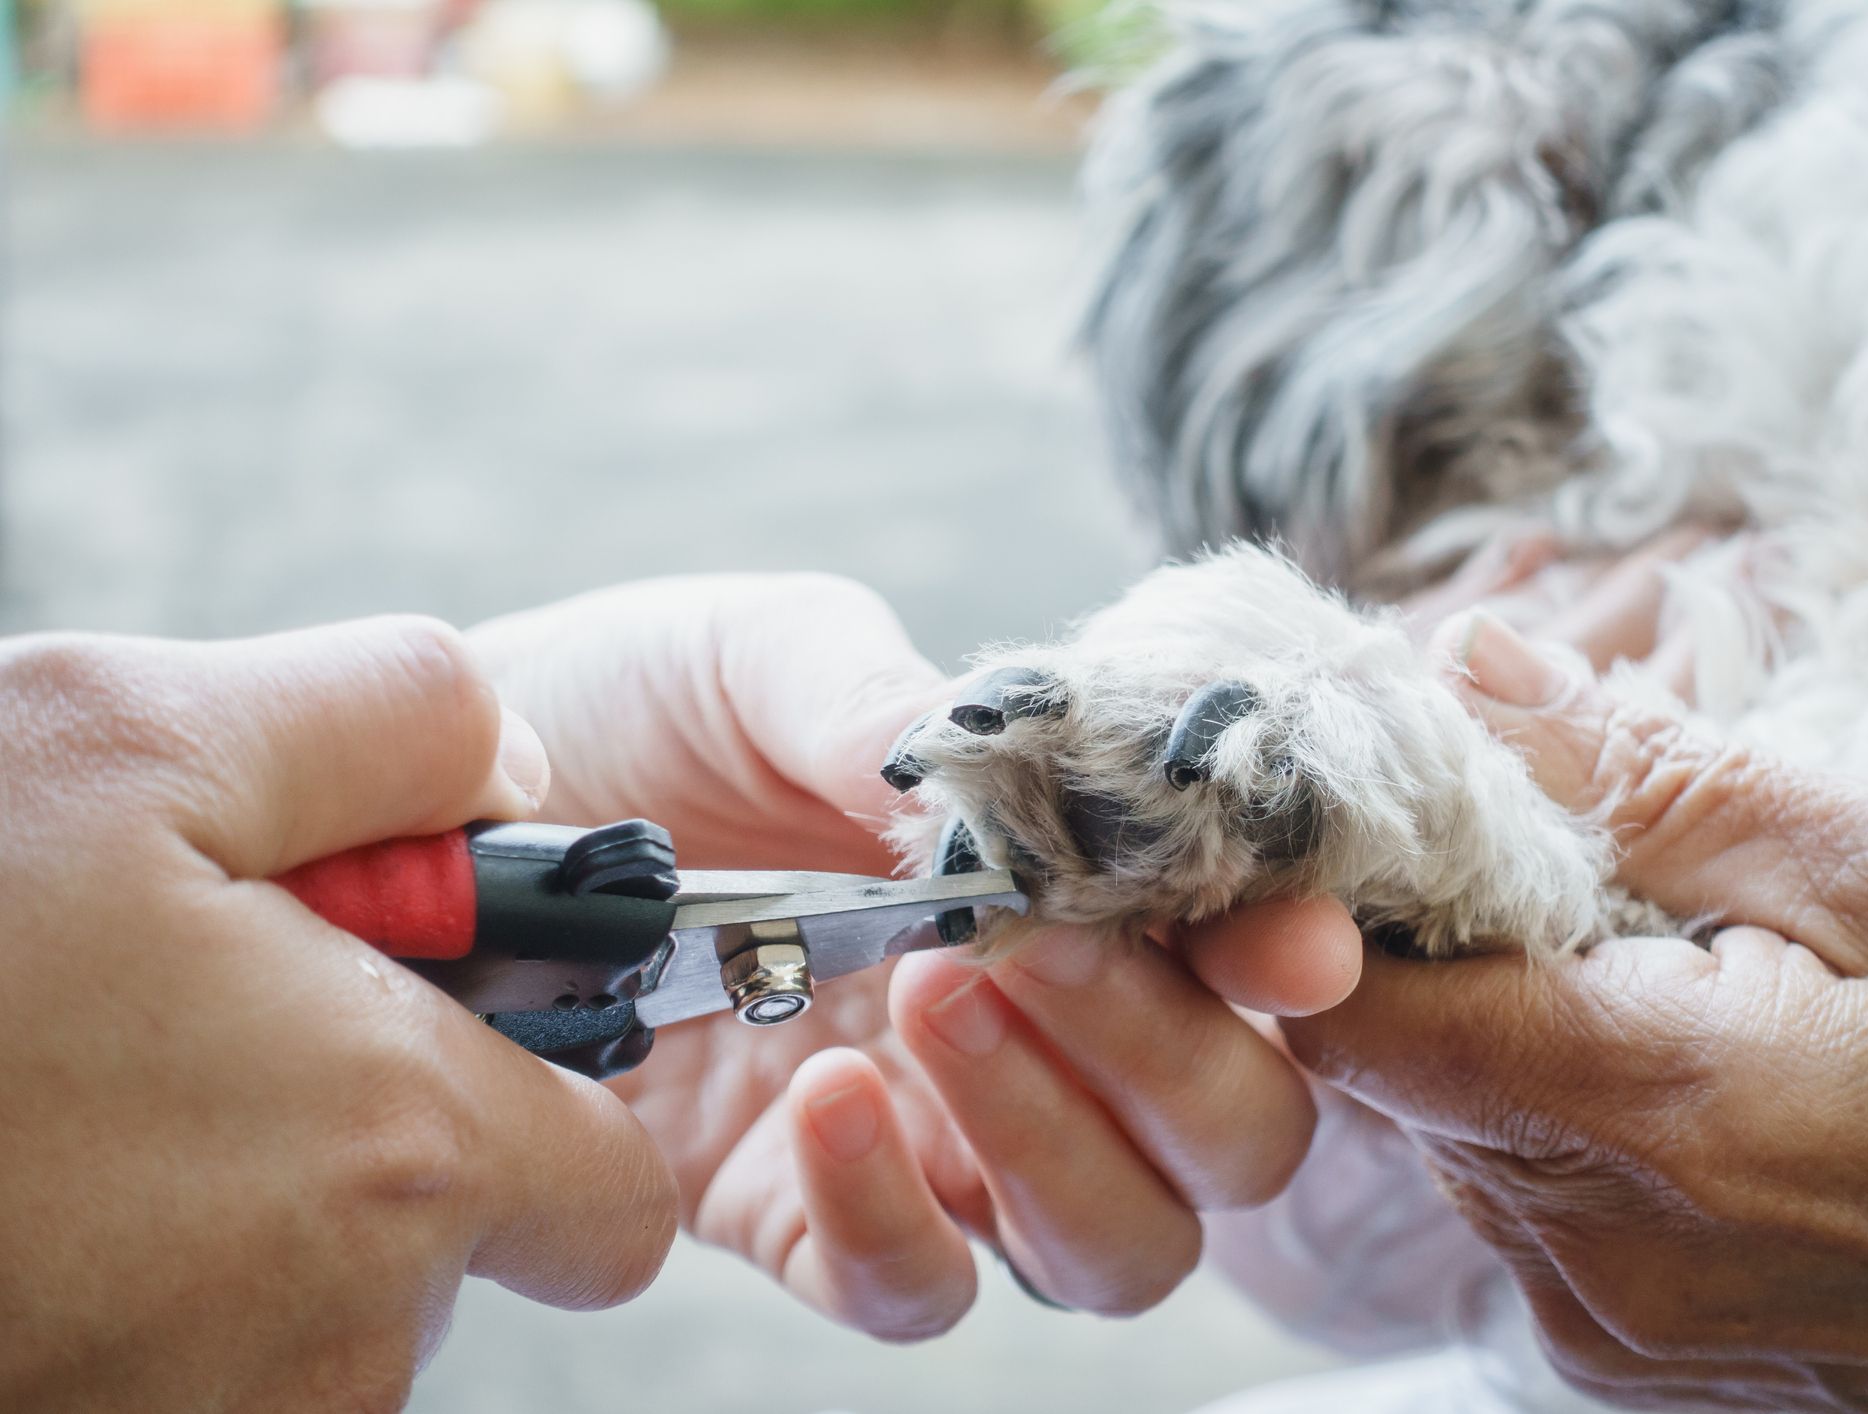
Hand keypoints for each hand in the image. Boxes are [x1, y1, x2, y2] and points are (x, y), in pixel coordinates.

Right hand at [0, 620, 675, 1411]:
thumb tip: (517, 774)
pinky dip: (141, 1283)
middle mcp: (335, 1339)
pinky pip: (196, 1367)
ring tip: (76, 1101)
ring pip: (312, 1317)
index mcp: (397, 1153)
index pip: (613, 1197)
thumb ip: (395, 721)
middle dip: (369, 1141)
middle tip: (198, 1030)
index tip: (452, 1031)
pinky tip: (31, 1190)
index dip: (556, 1104)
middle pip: (453, 1252)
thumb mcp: (136, 732)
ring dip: (238, 1212)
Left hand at [472, 575, 1360, 1338]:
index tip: (1283, 949)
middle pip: (1231, 1136)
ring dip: (1058, 1144)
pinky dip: (895, 1220)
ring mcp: (932, 1136)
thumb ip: (900, 714)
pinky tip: (822, 1096)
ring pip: (1117, 1247)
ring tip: (928, 998)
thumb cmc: (630, 702)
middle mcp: (1037, 1027)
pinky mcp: (799, 1211)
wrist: (438, 799)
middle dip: (1175, 1058)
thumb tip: (1018, 800)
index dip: (1296, 960)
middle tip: (1037, 952)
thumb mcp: (764, 657)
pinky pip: (916, 1292)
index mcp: (1064, 882)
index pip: (1248, 952)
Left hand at [1285, 613, 1867, 1410]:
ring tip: (1649, 968)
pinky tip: (1679, 1069)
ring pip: (1444, 1128)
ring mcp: (1602, 1321)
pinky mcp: (1624, 1354)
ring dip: (1502, 1028)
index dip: (1333, 900)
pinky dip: (1554, 1116)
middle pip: (1389, 1063)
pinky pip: (1518, 1202)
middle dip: (1438, 943)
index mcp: (1653, 1109)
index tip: (1393, 816)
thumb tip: (1471, 671)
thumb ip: (1659, 776)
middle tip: (1560, 866)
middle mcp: (1590, 1246)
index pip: (1349, 1007)